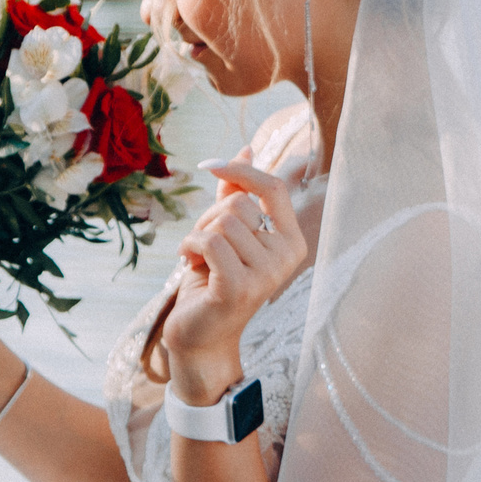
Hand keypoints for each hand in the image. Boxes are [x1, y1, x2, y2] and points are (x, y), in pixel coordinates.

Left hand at [163, 160, 305, 403]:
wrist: (199, 335)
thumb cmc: (213, 281)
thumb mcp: (226, 231)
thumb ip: (237, 193)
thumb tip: (247, 147)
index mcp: (291, 241)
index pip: (273, 188)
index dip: (241, 169)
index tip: (209, 164)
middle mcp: (287, 257)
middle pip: (239, 204)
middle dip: (208, 218)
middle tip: (200, 245)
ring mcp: (266, 275)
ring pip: (222, 222)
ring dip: (197, 235)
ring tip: (197, 259)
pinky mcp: (240, 288)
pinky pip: (210, 241)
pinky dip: (190, 247)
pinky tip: (189, 264)